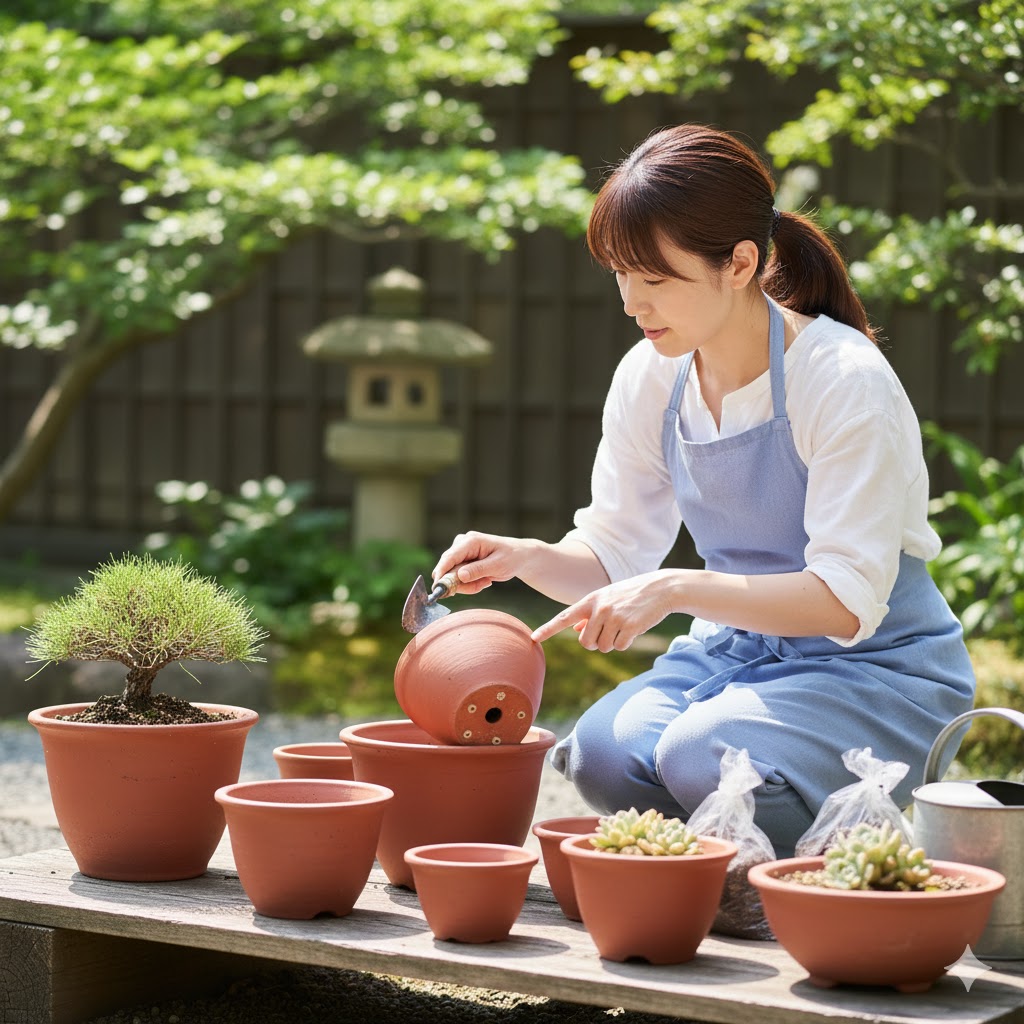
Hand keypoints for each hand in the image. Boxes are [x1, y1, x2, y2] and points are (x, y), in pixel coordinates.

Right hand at [431, 531, 535, 595]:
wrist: (519, 557)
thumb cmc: (511, 557)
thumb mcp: (498, 565)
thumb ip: (478, 570)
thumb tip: (460, 576)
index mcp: (471, 541)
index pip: (449, 557)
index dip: (441, 573)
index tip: (437, 588)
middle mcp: (462, 544)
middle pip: (449, 569)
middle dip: (463, 583)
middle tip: (483, 585)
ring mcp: (461, 553)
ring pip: (454, 577)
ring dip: (469, 585)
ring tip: (487, 581)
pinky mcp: (462, 561)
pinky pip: (459, 579)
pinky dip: (471, 584)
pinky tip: (485, 580)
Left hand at [530, 570, 680, 651]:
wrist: (661, 588)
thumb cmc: (632, 595)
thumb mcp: (608, 598)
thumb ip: (590, 613)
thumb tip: (577, 630)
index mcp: (590, 600)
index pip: (564, 617)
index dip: (548, 629)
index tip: (534, 638)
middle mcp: (598, 608)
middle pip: (585, 642)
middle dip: (596, 642)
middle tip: (610, 630)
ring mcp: (613, 617)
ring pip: (602, 647)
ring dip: (613, 642)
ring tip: (624, 625)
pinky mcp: (628, 626)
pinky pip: (619, 647)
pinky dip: (626, 642)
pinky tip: (634, 628)